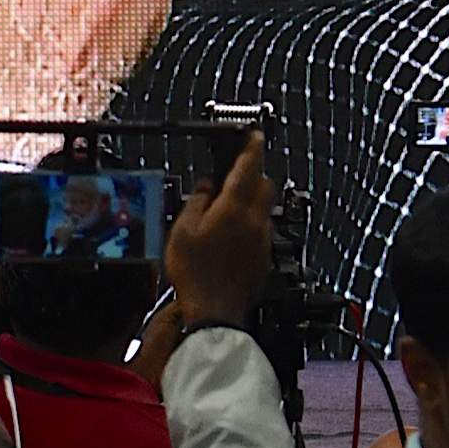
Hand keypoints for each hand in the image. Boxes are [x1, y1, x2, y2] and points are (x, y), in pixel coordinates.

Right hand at [161, 134, 276, 333]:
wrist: (216, 311)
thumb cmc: (196, 273)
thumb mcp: (182, 230)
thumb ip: (196, 201)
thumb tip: (205, 186)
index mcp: (235, 207)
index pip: (249, 166)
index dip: (252, 147)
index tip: (254, 136)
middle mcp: (255, 220)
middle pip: (265, 184)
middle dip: (254, 174)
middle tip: (236, 172)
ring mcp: (262, 240)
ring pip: (264, 208)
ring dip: (251, 200)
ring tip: (227, 208)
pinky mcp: (263, 258)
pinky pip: (261, 230)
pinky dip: (250, 224)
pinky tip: (232, 235)